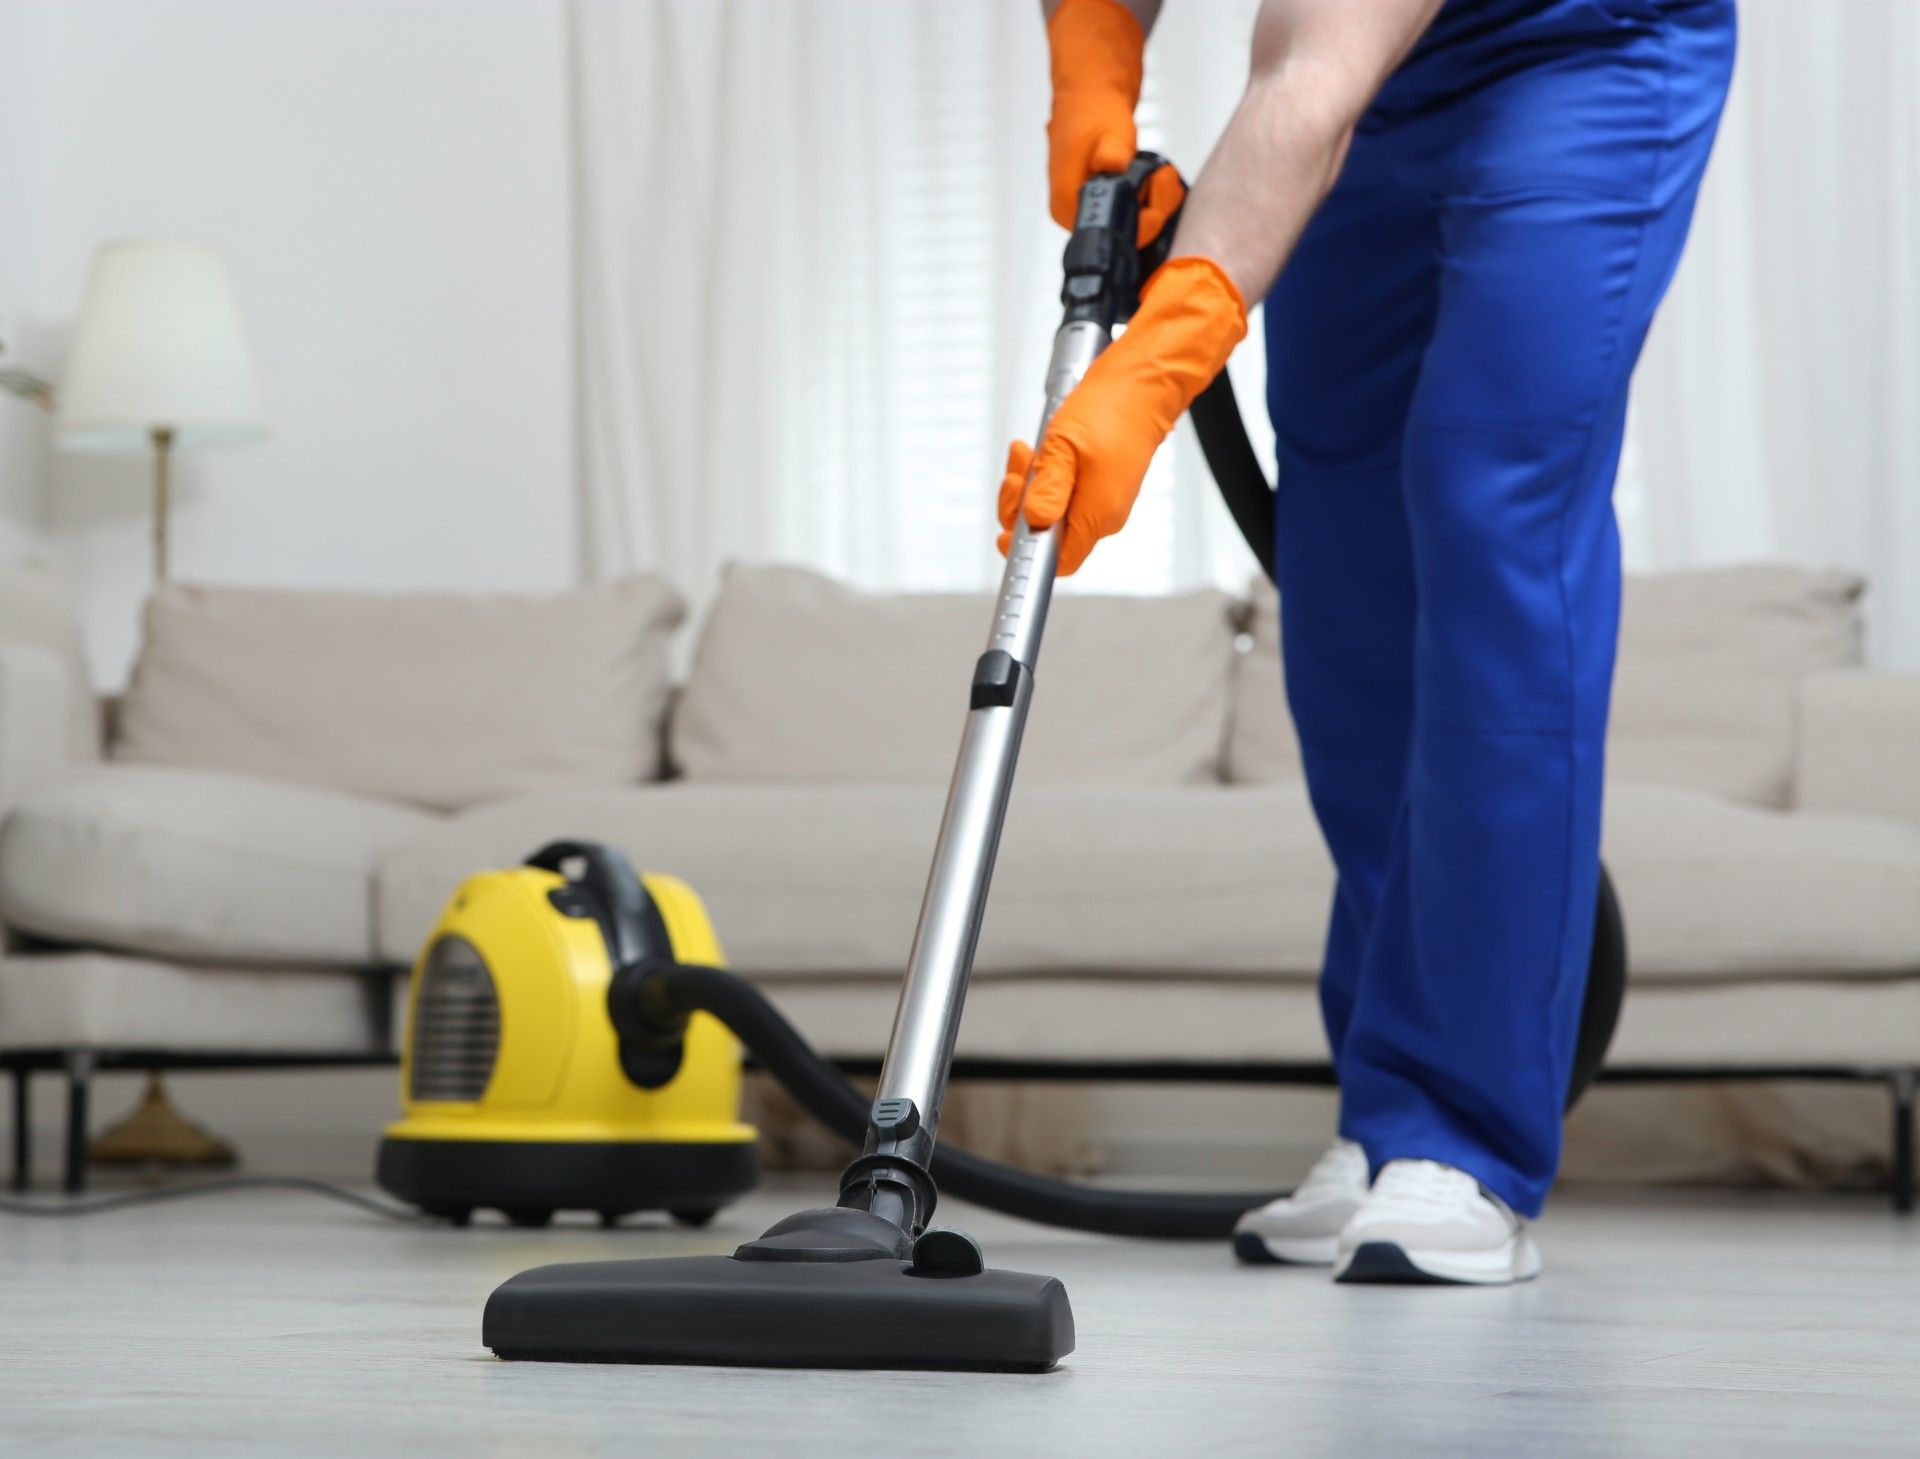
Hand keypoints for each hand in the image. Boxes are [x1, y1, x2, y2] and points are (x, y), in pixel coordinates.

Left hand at [997, 256, 1247, 575]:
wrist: (1142, 384)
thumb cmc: (1111, 409)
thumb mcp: (1065, 447)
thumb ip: (1048, 488)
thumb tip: (1033, 520)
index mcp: (1098, 515)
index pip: (1058, 561)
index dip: (1028, 552)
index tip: (1006, 532)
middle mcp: (1101, 514)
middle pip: (1048, 533)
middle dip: (1021, 506)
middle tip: (1017, 474)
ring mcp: (1100, 498)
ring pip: (1051, 508)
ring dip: (1030, 484)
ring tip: (1025, 453)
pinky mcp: (1097, 482)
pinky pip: (1061, 490)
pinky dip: (1044, 473)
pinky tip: (1037, 452)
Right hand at [1046, 0, 1182, 247]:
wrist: (1089, 97)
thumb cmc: (1094, 112)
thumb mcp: (1109, 131)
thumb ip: (1112, 152)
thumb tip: (1110, 166)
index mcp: (1068, 206)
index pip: (1112, 235)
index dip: (1144, 219)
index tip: (1157, 184)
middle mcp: (1074, 217)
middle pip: (1126, 235)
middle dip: (1155, 207)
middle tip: (1163, 174)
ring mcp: (1087, 212)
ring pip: (1134, 226)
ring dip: (1157, 201)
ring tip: (1161, 172)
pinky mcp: (1102, 205)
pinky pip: (1134, 216)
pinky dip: (1151, 199)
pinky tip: (1156, 178)